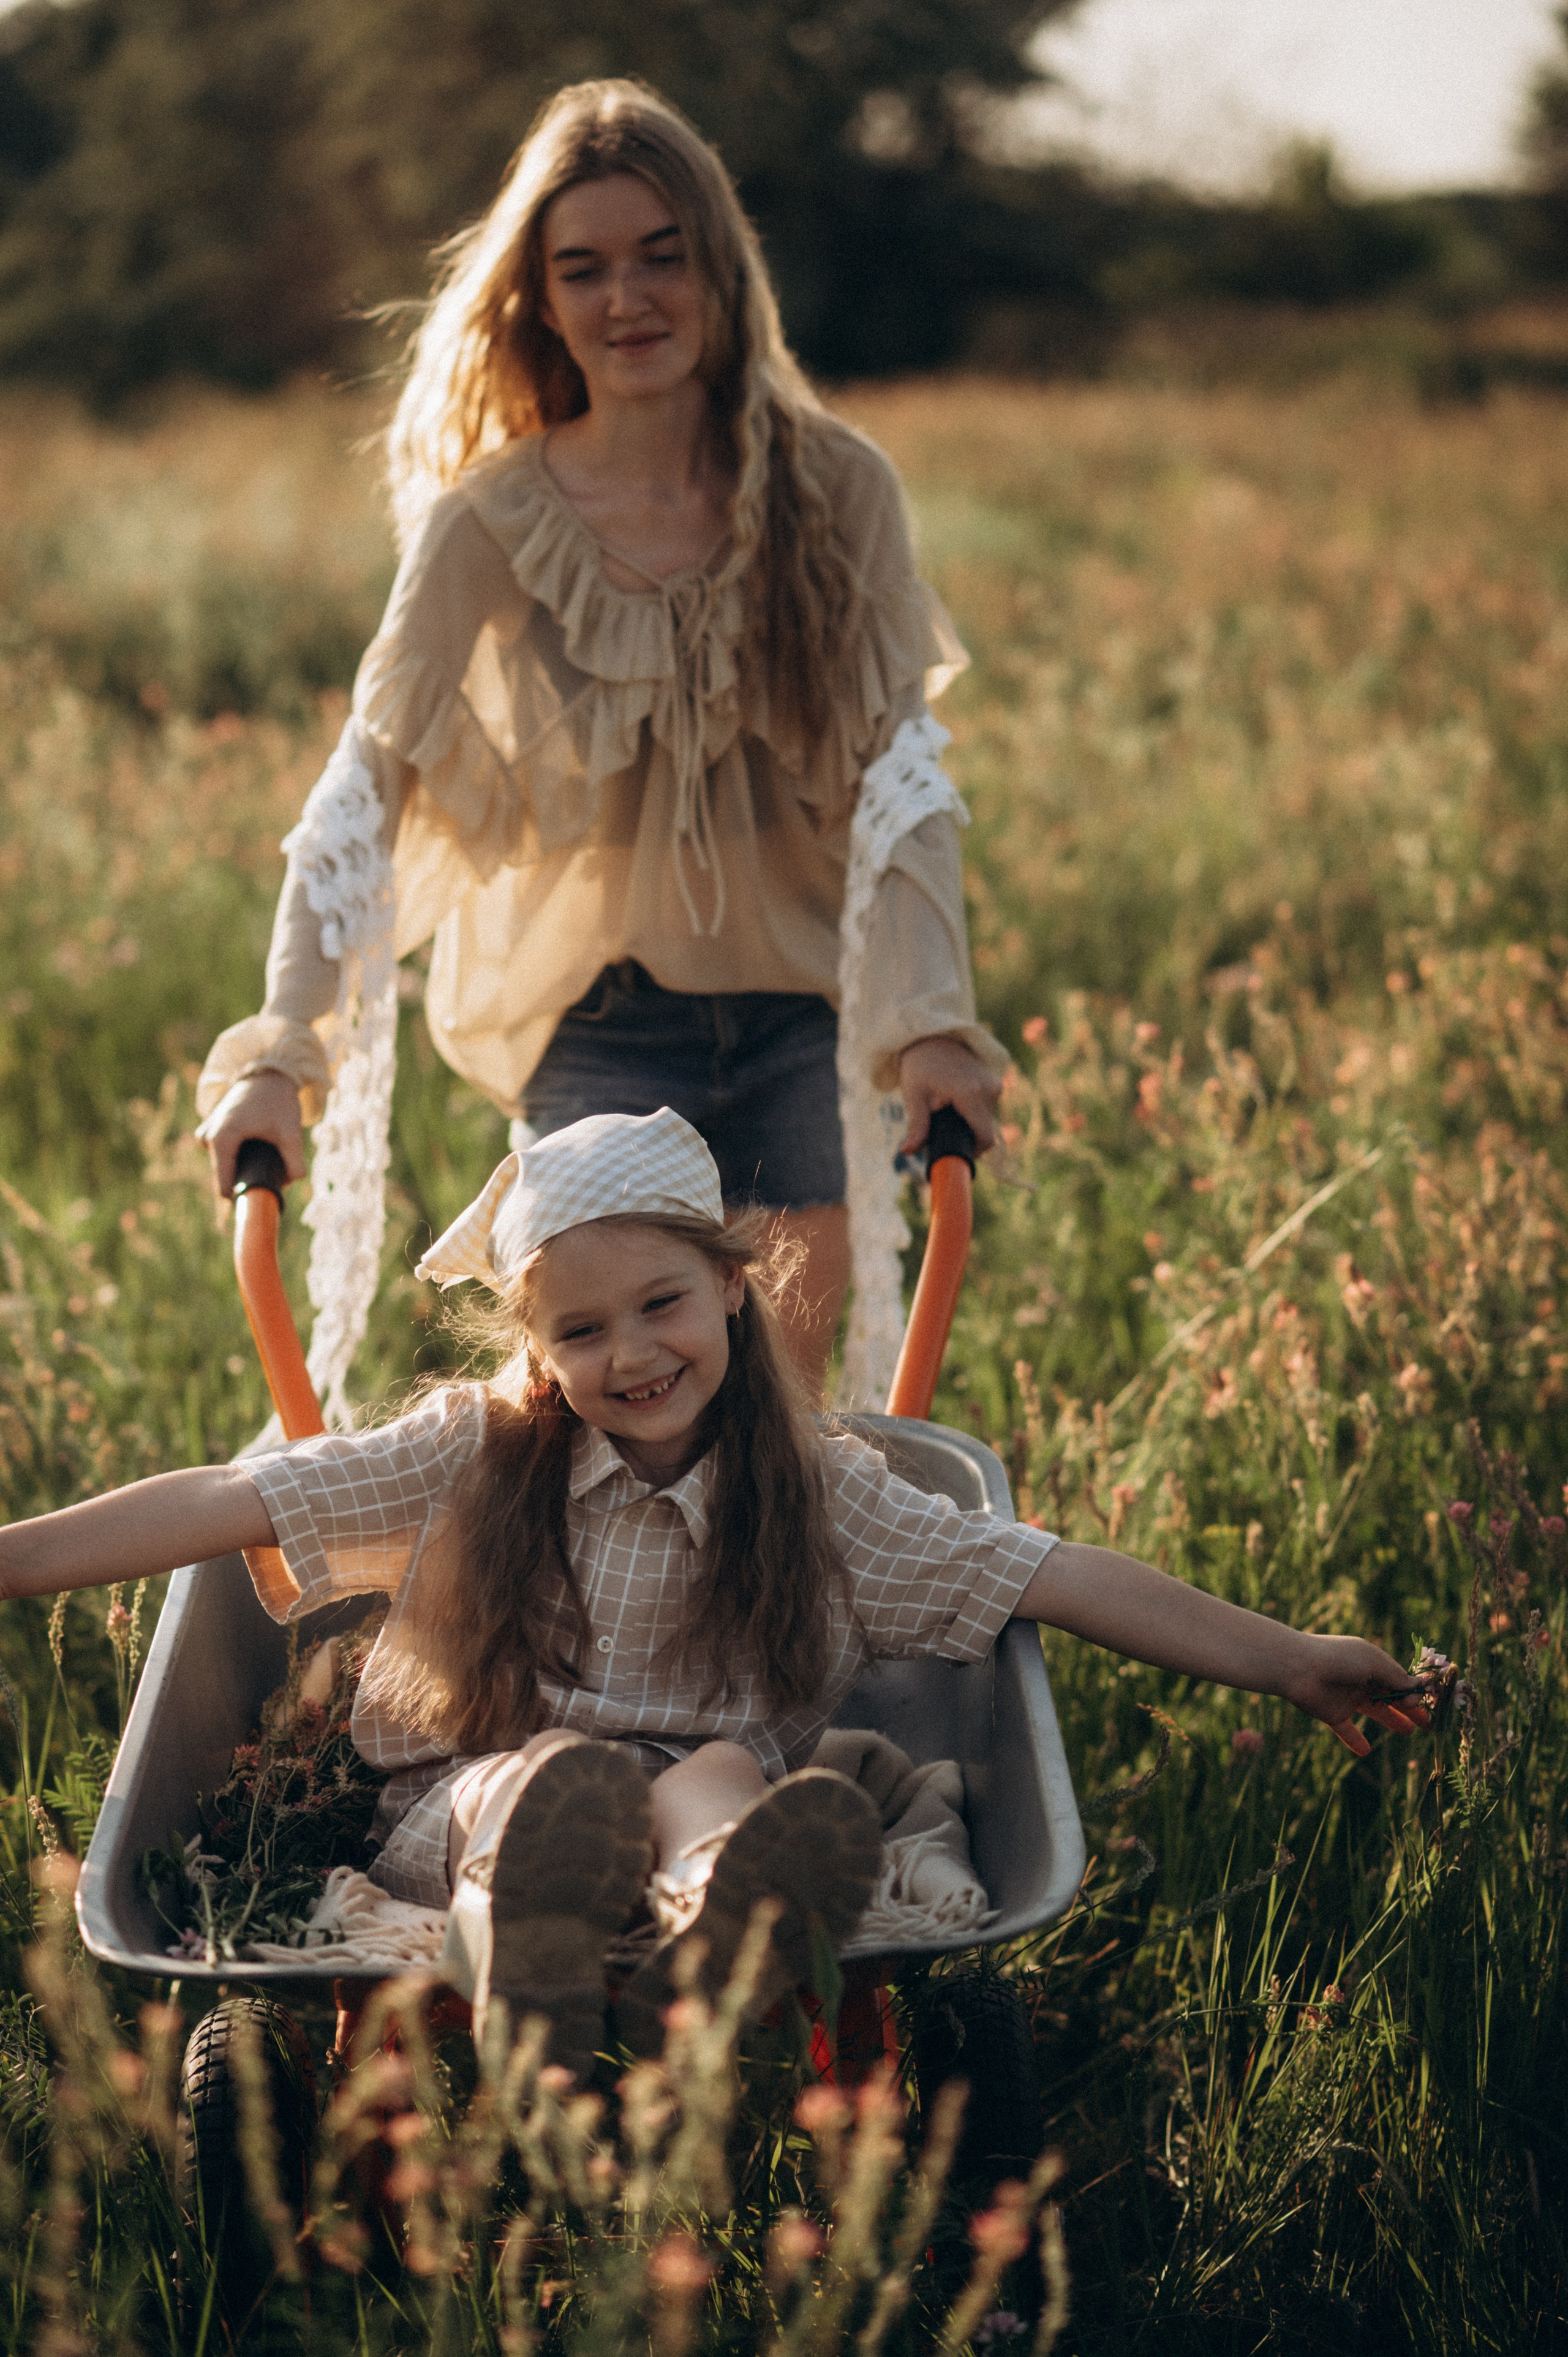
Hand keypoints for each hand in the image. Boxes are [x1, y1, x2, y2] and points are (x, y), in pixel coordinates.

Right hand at [196, 1070, 305, 1199]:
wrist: (268, 1074)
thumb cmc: (278, 1101)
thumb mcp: (291, 1133)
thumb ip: (294, 1164)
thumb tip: (288, 1184)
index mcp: (221, 1139)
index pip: (224, 1187)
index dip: (243, 1198)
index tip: (262, 1199)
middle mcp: (207, 1137)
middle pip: (226, 1177)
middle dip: (249, 1178)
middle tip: (274, 1168)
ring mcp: (206, 1133)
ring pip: (226, 1166)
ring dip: (245, 1166)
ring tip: (266, 1151)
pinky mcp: (210, 1130)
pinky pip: (224, 1155)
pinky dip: (239, 1156)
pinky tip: (256, 1145)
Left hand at [898, 1035, 1001, 1154]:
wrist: (931, 1036)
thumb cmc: (920, 1065)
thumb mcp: (915, 1096)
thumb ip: (917, 1126)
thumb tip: (907, 1152)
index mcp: (971, 1094)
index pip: (985, 1137)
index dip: (974, 1152)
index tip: (957, 1154)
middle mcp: (989, 1089)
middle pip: (985, 1130)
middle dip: (966, 1135)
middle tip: (942, 1128)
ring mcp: (994, 1083)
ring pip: (986, 1119)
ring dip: (969, 1122)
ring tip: (946, 1109)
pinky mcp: (994, 1080)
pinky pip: (987, 1107)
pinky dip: (973, 1111)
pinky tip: (955, 1102)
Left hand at [1280, 1632, 1430, 1756]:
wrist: (1298, 1668)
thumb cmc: (1338, 1659)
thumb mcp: (1373, 1662)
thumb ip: (1395, 1677)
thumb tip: (1417, 1689)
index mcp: (1372, 1663)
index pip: (1398, 1680)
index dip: (1413, 1693)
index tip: (1425, 1705)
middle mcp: (1361, 1680)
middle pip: (1391, 1697)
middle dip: (1410, 1709)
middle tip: (1427, 1724)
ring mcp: (1347, 1697)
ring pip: (1375, 1712)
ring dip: (1391, 1721)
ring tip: (1408, 1732)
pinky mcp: (1332, 1713)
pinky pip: (1346, 1730)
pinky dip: (1355, 1740)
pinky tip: (1365, 1750)